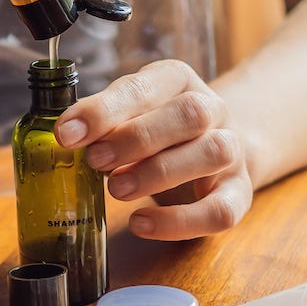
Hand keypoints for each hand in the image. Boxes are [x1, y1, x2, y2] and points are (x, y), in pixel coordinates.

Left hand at [55, 60, 253, 240]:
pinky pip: (221, 210)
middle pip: (190, 114)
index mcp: (179, 81)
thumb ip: (106, 122)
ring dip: (159, 172)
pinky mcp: (239, 193)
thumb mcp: (133, 113)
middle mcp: (214, 110)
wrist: (218, 148)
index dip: (105, 110)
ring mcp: (232, 152)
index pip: (147, 86)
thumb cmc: (160, 130)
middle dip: (137, 138)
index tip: (67, 133)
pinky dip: (180, 221)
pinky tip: (142, 223)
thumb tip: (68, 137)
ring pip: (212, 154)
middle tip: (96, 160)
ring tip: (117, 190)